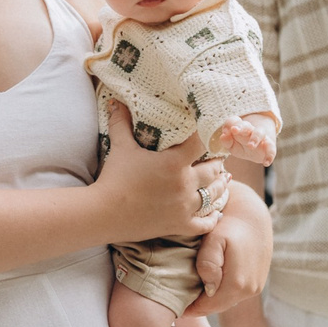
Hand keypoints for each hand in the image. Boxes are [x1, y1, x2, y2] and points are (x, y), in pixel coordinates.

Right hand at [98, 102, 223, 239]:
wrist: (104, 213)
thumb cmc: (113, 178)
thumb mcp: (120, 147)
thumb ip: (121, 123)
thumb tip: (115, 100)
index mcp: (174, 163)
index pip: (202, 144)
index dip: (209, 138)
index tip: (212, 135)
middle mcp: (185, 185)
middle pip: (213, 171)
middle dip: (217, 164)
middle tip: (219, 160)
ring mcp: (184, 207)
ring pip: (214, 196)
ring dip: (220, 187)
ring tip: (224, 181)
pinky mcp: (179, 226)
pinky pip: (205, 223)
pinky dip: (212, 218)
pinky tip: (215, 213)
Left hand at [184, 182, 270, 320]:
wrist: (252, 213)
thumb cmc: (228, 223)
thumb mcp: (214, 238)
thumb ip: (208, 262)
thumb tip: (208, 288)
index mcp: (238, 283)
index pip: (209, 307)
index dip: (190, 309)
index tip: (174, 308)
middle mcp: (250, 289)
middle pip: (217, 306)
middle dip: (199, 305)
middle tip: (178, 301)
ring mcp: (256, 287)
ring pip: (226, 301)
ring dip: (210, 299)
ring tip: (190, 292)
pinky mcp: (258, 282)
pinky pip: (234, 293)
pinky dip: (221, 291)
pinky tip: (208, 282)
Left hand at [211, 115, 276, 164]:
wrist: (257, 152)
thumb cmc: (242, 146)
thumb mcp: (232, 146)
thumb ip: (226, 141)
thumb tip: (223, 136)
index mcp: (240, 128)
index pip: (234, 121)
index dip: (229, 124)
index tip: (225, 131)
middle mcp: (250, 130)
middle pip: (246, 125)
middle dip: (241, 127)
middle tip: (234, 130)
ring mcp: (261, 137)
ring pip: (259, 132)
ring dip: (255, 138)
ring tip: (250, 146)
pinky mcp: (269, 146)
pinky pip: (271, 149)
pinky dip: (270, 155)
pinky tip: (266, 163)